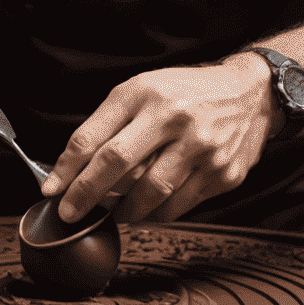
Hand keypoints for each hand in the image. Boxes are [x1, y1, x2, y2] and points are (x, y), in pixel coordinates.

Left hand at [42, 58, 274, 224]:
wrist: (251, 94)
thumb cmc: (186, 93)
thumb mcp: (143, 90)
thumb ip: (109, 123)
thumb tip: (75, 166)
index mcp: (149, 94)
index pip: (98, 136)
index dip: (69, 168)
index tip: (52, 189)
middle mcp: (177, 118)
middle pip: (119, 165)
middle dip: (88, 195)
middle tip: (71, 214)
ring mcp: (204, 148)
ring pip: (150, 193)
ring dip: (125, 209)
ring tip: (116, 210)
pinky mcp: (223, 173)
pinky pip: (178, 206)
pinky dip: (156, 213)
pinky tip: (148, 209)